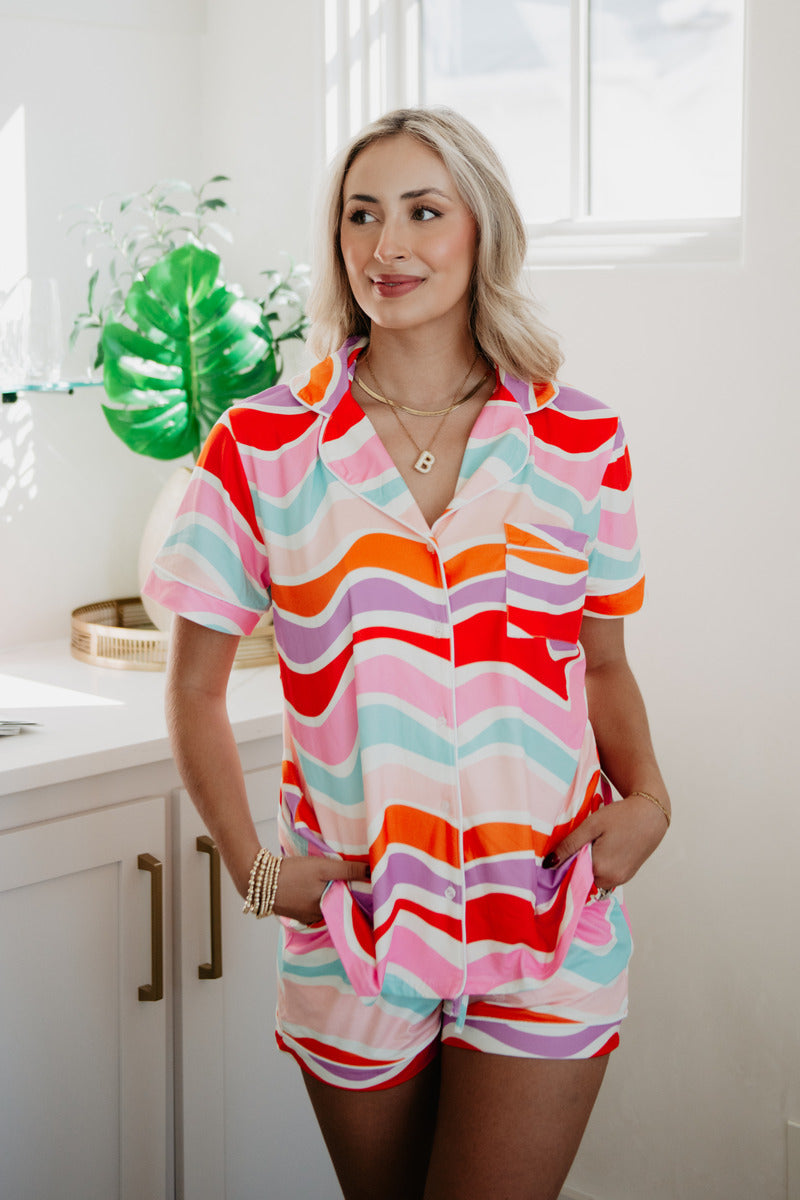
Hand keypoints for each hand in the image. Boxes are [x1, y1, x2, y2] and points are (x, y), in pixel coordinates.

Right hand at [272, 855, 369, 924]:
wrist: (259, 879)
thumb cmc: (293, 873)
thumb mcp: (324, 867)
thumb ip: (348, 870)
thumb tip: (372, 872)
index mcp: (327, 909)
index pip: (351, 905)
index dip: (360, 895)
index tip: (369, 887)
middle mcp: (318, 918)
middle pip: (338, 905)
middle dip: (345, 895)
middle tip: (353, 881)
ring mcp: (305, 917)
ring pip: (325, 906)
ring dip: (330, 896)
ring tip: (334, 881)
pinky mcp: (295, 912)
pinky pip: (312, 906)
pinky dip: (316, 897)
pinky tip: (314, 886)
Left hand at [544, 792, 669, 892]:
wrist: (651, 814)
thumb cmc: (621, 816)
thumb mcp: (591, 826)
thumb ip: (569, 845)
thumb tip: (548, 864)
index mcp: (600, 868)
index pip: (570, 876)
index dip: (562, 866)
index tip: (558, 855)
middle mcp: (611, 880)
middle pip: (582, 880)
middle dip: (576, 866)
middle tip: (577, 845)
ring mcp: (621, 880)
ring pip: (594, 880)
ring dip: (588, 868)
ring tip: (591, 846)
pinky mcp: (627, 876)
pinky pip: (606, 878)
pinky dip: (600, 868)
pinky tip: (602, 850)